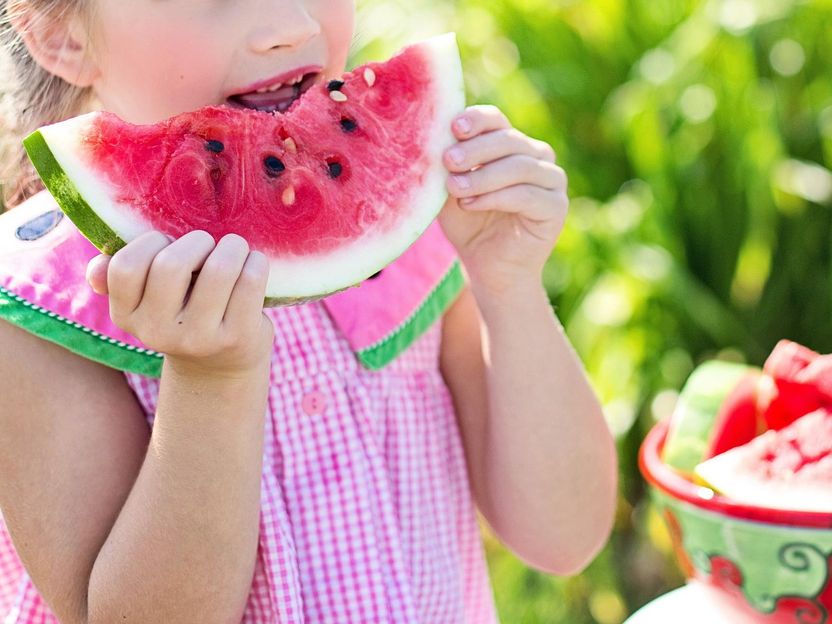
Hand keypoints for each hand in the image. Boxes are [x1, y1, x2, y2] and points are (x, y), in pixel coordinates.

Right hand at [86, 231, 273, 377]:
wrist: (220, 366)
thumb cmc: (183, 313)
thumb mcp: (147, 301)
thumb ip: (120, 279)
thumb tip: (97, 268)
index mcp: (127, 316)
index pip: (125, 267)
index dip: (151, 242)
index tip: (169, 244)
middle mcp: (158, 333)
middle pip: (171, 265)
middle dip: (197, 241)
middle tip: (209, 246)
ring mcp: (199, 338)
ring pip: (219, 269)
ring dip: (233, 247)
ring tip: (235, 250)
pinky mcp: (237, 338)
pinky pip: (250, 281)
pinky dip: (256, 263)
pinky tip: (254, 265)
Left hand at [439, 105, 567, 295]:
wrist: (488, 269)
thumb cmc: (469, 225)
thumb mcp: (451, 191)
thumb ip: (448, 166)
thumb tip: (436, 139)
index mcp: (511, 145)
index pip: (496, 121)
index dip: (477, 120)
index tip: (453, 127)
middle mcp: (536, 156)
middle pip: (508, 139)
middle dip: (475, 150)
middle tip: (448, 160)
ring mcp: (551, 180)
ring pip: (519, 166)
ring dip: (483, 176)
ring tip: (455, 188)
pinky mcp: (557, 206)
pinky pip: (527, 194)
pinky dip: (496, 197)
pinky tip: (470, 204)